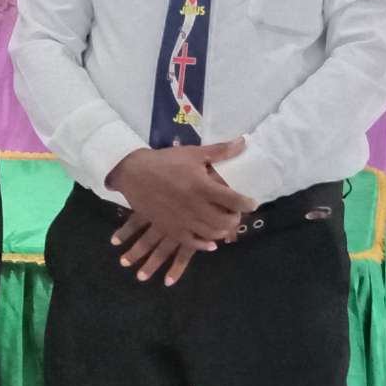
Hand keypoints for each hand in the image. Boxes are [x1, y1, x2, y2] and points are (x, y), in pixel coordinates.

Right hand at [105, 141, 255, 283]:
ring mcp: (182, 220)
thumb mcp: (193, 153)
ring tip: (224, 224)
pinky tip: (211, 242)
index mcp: (202, 187)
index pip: (234, 200)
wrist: (133, 174)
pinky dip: (206, 244)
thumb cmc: (165, 162)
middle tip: (236, 213)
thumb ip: (220, 151)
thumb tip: (244, 141)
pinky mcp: (171, 229)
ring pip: (212, 234)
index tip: (251, 203)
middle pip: (225, 221)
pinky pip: (193, 243)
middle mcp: (194, 206)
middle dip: (235, 219)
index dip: (247, 203)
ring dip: (223, 231)